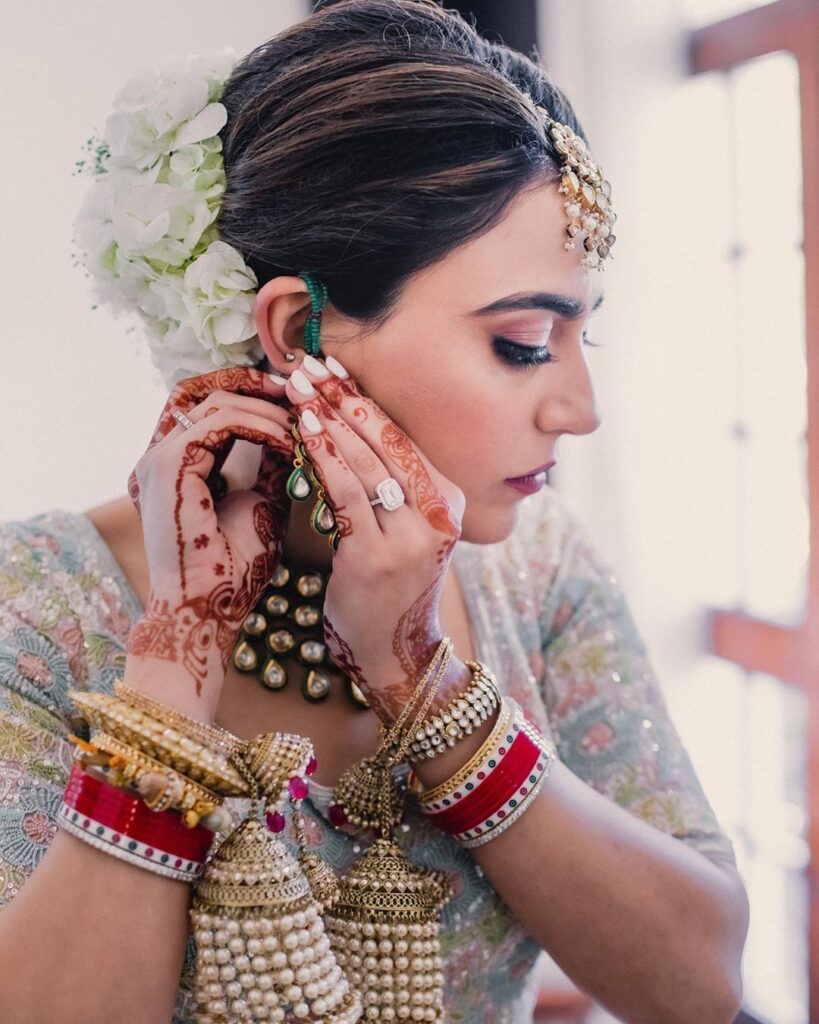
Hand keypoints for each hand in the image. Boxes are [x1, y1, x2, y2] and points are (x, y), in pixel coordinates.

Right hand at [125, 367, 295, 704]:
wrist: (208, 610)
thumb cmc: (234, 570)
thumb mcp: (262, 504)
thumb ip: (272, 467)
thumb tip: (300, 432)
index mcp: (175, 465)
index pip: (208, 405)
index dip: (251, 394)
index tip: (295, 399)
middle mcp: (158, 455)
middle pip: (205, 391)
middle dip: (256, 387)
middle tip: (301, 391)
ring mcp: (158, 458)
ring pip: (216, 403)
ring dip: (266, 409)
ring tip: (304, 422)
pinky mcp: (167, 465)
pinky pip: (219, 423)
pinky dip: (258, 426)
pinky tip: (289, 440)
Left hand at [284, 358, 465, 722]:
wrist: (394, 649)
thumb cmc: (390, 585)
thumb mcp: (405, 528)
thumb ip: (390, 484)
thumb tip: (348, 425)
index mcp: (450, 500)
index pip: (403, 437)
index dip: (365, 399)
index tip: (332, 368)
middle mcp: (439, 514)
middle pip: (386, 441)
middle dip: (342, 398)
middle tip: (308, 365)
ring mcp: (412, 536)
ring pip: (366, 462)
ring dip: (328, 419)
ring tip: (298, 388)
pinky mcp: (378, 556)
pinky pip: (347, 495)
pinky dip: (325, 458)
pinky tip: (304, 432)